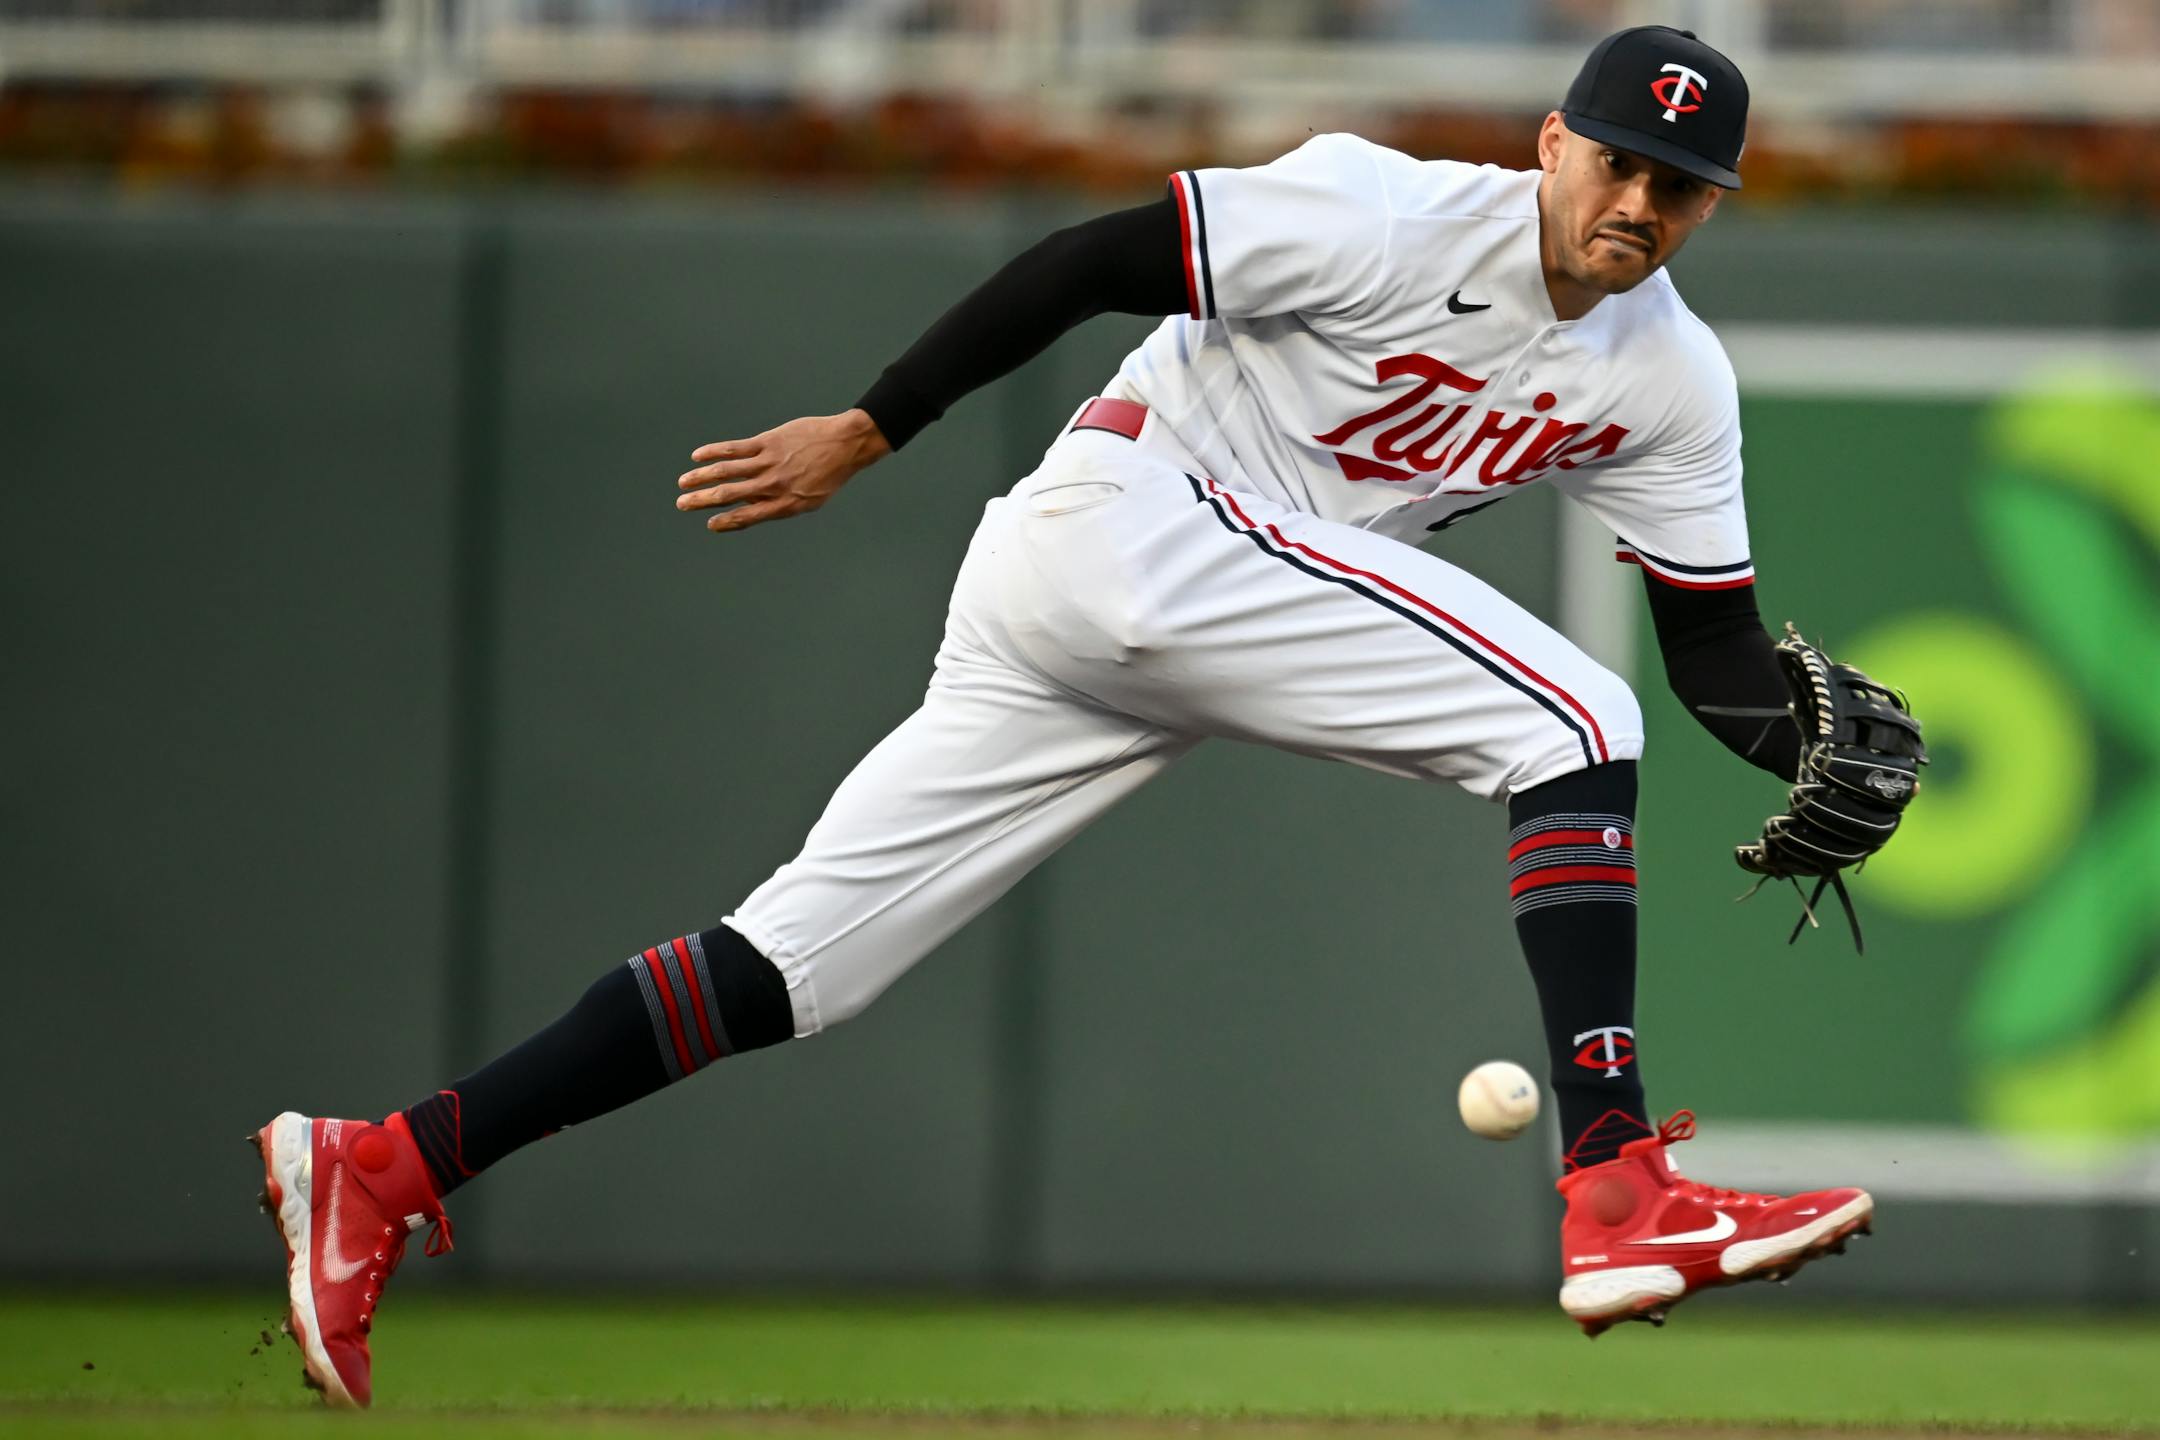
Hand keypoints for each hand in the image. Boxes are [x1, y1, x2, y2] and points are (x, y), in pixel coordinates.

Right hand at [676, 409, 891, 534]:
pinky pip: (734, 448)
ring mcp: (768, 463)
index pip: (746, 517)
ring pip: (726, 471)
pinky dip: (713, 452)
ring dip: (700, 477)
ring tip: (683, 483)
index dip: (725, 523)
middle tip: (682, 504)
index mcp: (784, 504)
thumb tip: (750, 506)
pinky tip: (697, 456)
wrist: (845, 445)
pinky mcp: (767, 442)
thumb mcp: (809, 501)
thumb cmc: (828, 475)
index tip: (709, 524)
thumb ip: (779, 504)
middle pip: (729, 495)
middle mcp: (773, 485)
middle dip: (702, 501)